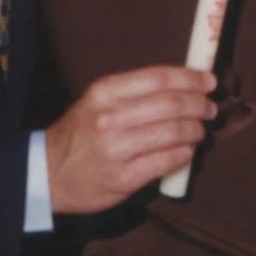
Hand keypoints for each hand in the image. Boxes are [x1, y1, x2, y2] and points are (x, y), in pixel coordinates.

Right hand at [46, 66, 216, 213]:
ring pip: (173, 133)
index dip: (190, 78)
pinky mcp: (123, 178)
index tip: (209, 81)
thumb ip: (135, 92)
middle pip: (171, 104)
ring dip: (195, 130)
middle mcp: (110, 117)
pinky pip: (166, 161)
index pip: (159, 78)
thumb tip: (184, 85)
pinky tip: (187, 151)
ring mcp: (116, 149)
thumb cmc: (80, 133)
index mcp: (106, 91)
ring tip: (200, 131)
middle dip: (199, 105)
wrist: (45, 173)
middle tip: (210, 109)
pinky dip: (185, 154)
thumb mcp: (98, 101)